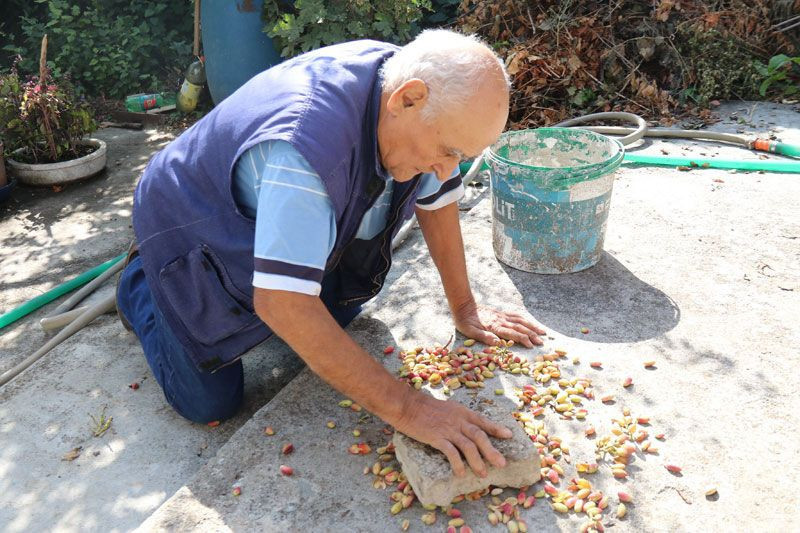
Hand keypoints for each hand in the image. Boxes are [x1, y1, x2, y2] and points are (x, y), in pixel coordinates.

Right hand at [393, 392, 511, 476]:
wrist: (407, 405)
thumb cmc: (424, 407)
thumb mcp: (447, 408)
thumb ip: (458, 417)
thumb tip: (466, 427)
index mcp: (462, 412)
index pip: (482, 421)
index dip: (496, 428)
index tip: (509, 435)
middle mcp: (458, 420)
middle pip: (479, 436)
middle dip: (492, 450)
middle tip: (501, 463)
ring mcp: (448, 429)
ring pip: (468, 446)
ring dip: (477, 461)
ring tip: (483, 473)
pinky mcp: (436, 437)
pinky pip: (450, 452)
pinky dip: (457, 463)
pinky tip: (461, 473)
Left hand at [453, 303, 545, 348]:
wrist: (463, 306)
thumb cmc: (465, 322)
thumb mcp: (470, 331)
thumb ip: (484, 336)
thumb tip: (497, 343)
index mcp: (495, 326)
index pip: (512, 334)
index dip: (523, 339)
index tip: (531, 345)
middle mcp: (501, 320)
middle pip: (520, 328)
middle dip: (532, 335)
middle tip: (541, 342)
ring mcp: (502, 316)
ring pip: (521, 321)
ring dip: (532, 326)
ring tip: (542, 332)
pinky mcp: (501, 313)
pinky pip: (516, 315)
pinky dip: (525, 319)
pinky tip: (529, 322)